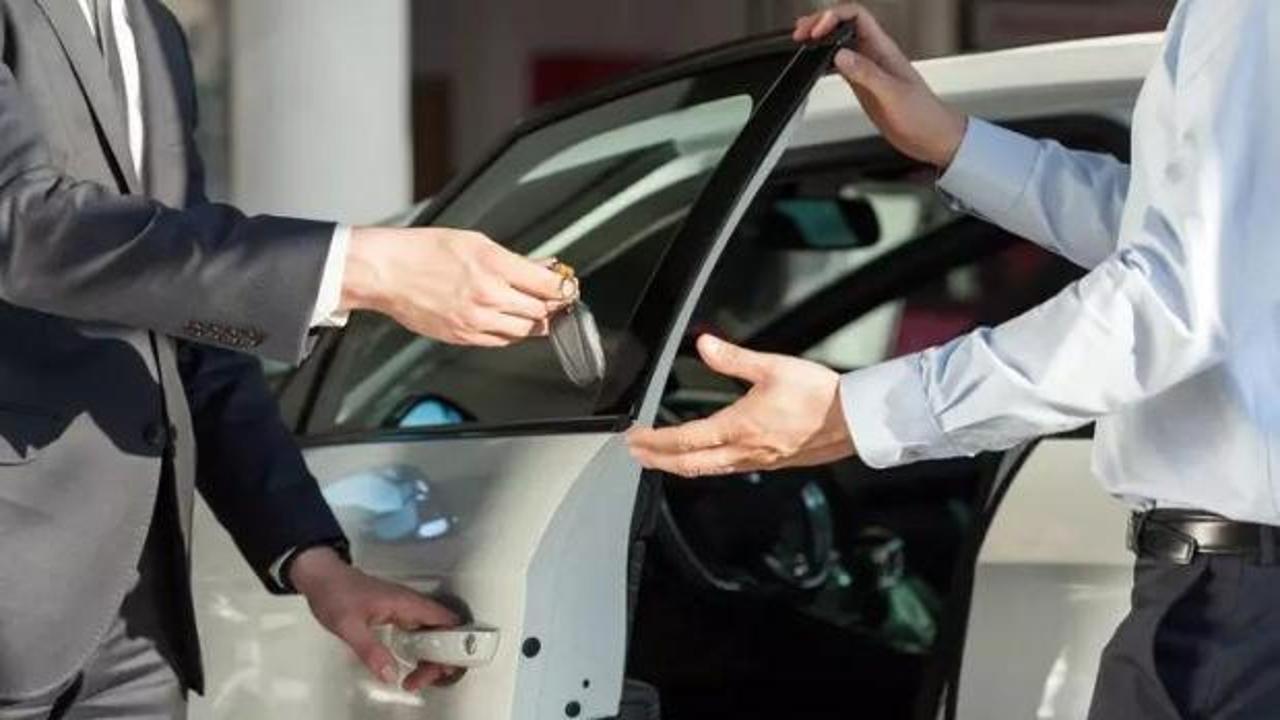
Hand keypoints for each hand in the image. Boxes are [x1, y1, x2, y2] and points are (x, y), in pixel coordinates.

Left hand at [289, 547, 460, 692]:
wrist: (321, 576)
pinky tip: (411, 665)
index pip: (446, 621)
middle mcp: (412, 605)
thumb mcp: (349, 625)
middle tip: (418, 680)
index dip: (453, 644)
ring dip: (430, 657)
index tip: (439, 668)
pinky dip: (421, 651)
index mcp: (407, 603)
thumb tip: (391, 674)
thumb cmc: (335, 594)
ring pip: (432, 633)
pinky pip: (420, 633)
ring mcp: (406, 609)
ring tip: (415, 679)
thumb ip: (370, 650)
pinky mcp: (398, 614)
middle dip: (439, 658)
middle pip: (443, 631)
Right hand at [341, 226, 568, 346]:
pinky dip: (513, 332)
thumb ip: (513, 258)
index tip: (567, 286)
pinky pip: (502, 341)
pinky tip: (511, 320)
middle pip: (541, 310)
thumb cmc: (424, 251)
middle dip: (553, 305)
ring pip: (525, 330)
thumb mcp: (475, 242)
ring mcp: (476, 320)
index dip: (564, 287)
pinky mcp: (464, 336)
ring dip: (536, 321)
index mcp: (493, 265)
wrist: (387, 273)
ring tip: (536, 309)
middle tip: (556, 298)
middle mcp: (488, 295)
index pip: (548, 285)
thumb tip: (543, 266)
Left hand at [627, 335, 855, 476]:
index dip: (655, 441)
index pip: (684, 440)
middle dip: (658, 459)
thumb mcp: (773, 367)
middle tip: (637, 453)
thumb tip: (705, 344)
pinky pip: (727, 470)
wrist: (853, 420)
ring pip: (707, 470)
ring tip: (661, 458)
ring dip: (679, 465)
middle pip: (689, 464)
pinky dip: (704, 466)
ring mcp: (757, 461)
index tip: (636, 437)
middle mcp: (744, 450)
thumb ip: (734, 358)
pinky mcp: (770, 463)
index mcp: (739, 427)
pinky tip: (705, 459)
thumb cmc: (819, 395)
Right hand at [793, 4, 967, 168]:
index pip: (857, 16)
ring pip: (841, 42)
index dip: (834, 16)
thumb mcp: (893, 94)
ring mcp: (869, 69)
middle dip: (821, 22)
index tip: (817, 30)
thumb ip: (867, 73)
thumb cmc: (923, 115)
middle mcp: (875, 55)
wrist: (933, 137)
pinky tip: (817, 66)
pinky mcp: (864, 85)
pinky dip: (826, 61)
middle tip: (802, 33)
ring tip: (802, 41)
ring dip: (821, 39)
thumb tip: (840, 55)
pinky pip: (842, 65)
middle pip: (845, 24)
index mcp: (884, 50)